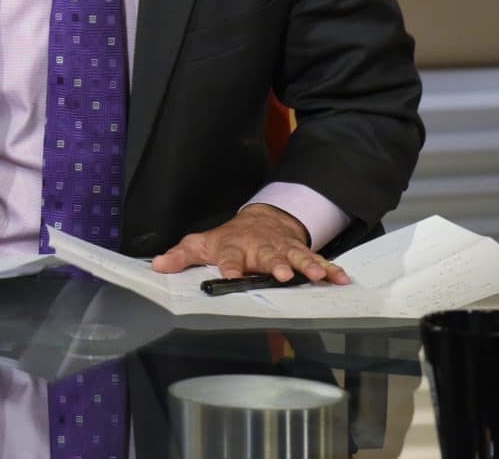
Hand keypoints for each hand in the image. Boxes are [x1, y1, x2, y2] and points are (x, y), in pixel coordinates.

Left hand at [151, 203, 349, 284]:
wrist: (261, 220)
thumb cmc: (229, 239)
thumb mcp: (201, 244)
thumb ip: (181, 256)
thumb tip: (157, 265)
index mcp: (233, 247)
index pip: (228, 256)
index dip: (229, 265)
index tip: (230, 274)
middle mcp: (260, 247)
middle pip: (268, 256)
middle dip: (277, 264)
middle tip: (284, 275)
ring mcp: (283, 249)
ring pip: (297, 256)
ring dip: (309, 266)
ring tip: (320, 277)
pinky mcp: (301, 252)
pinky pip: (318, 260)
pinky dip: (330, 268)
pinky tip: (341, 278)